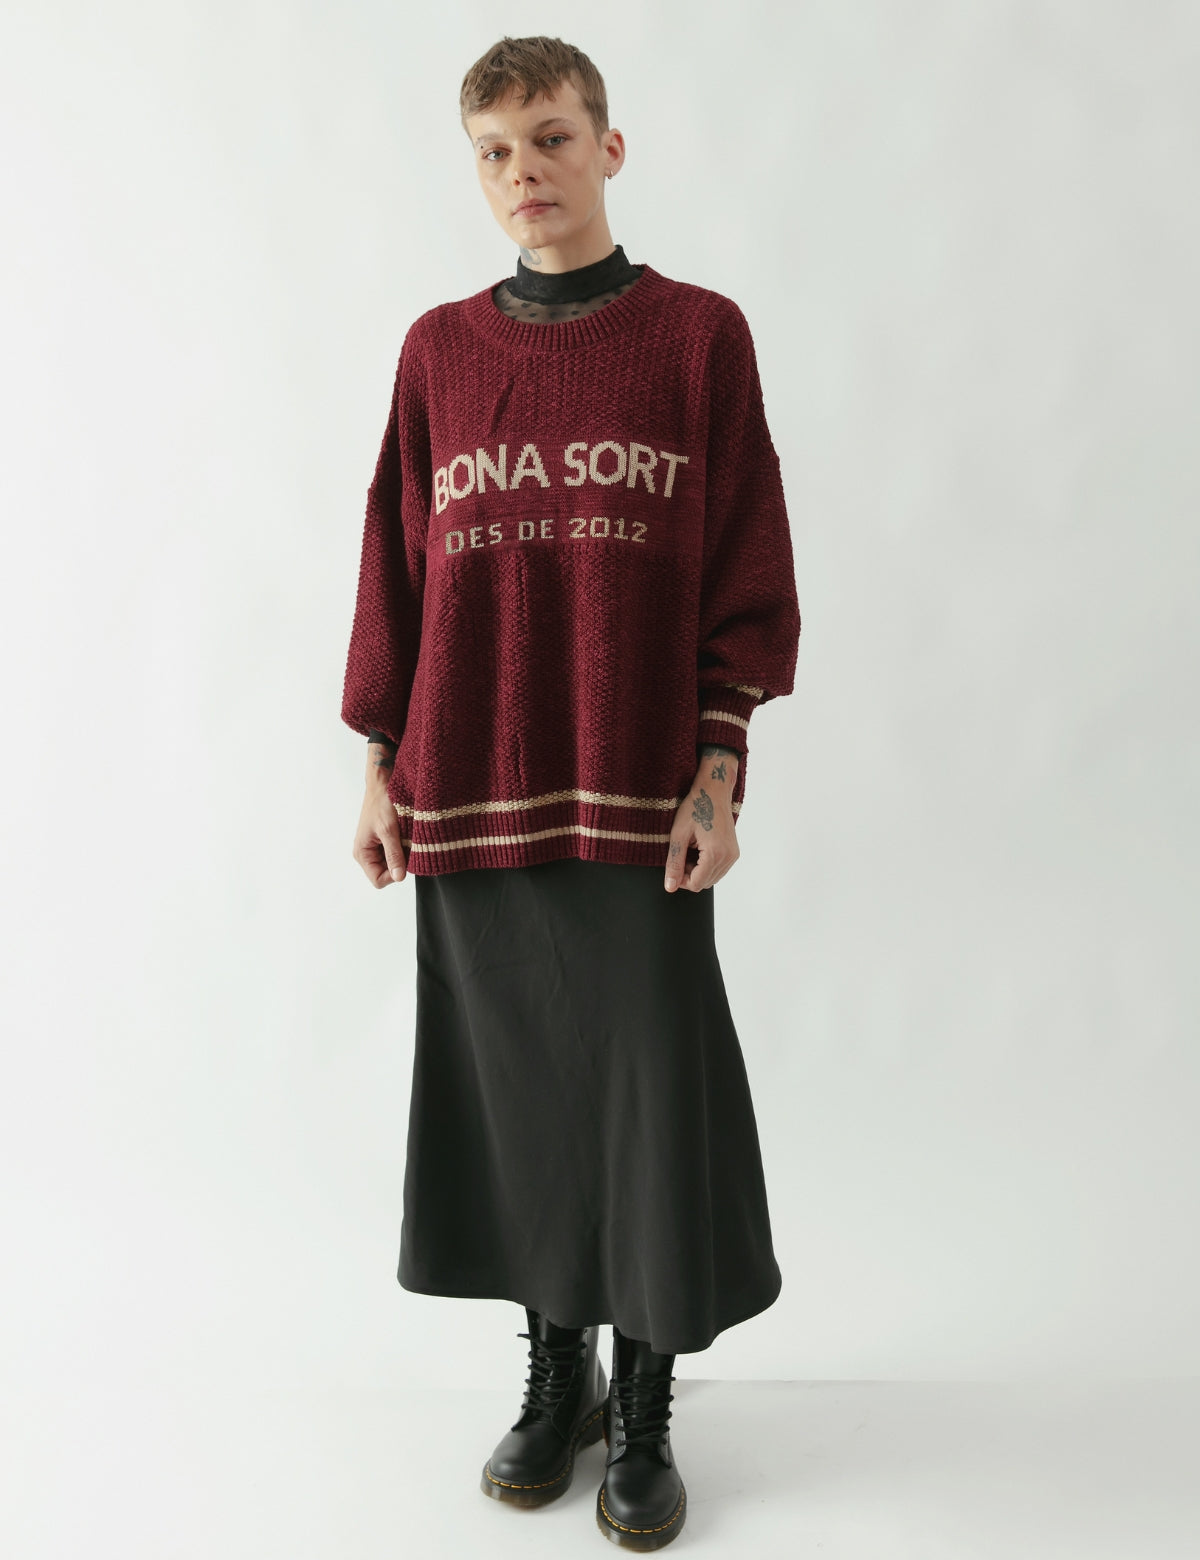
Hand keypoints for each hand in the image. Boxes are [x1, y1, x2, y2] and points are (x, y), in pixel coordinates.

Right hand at [352, 785, 408, 886]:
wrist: (383, 782)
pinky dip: (404, 846)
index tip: (405, 860)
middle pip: (387, 873)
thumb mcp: (389, 830)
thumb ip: (394, 855)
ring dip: (403, 853)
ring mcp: (376, 846)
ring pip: (394, 862)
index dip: (393, 875)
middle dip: (400, 863)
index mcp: (362, 853)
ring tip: (406, 837)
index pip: (378, 880)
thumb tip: (399, 877)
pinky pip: (397, 851)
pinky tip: (407, 834)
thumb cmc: (381, 802)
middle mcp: (367, 852)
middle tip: (407, 845)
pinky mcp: (385, 839)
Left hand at [664, 754, 739, 891]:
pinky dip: (706, 866)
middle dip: (689, 875)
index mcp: (715, 854)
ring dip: (697, 871)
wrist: (713, 791)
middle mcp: (728, 857)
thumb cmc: (694, 808)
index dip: (680, 880)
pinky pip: (718, 869)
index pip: (696, 884)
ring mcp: (733, 855)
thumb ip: (674, 863)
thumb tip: (670, 887)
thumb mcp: (679, 835)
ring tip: (689, 850)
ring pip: (712, 878)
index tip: (673, 864)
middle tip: (681, 854)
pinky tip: (698, 849)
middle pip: (704, 883)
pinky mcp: (734, 852)